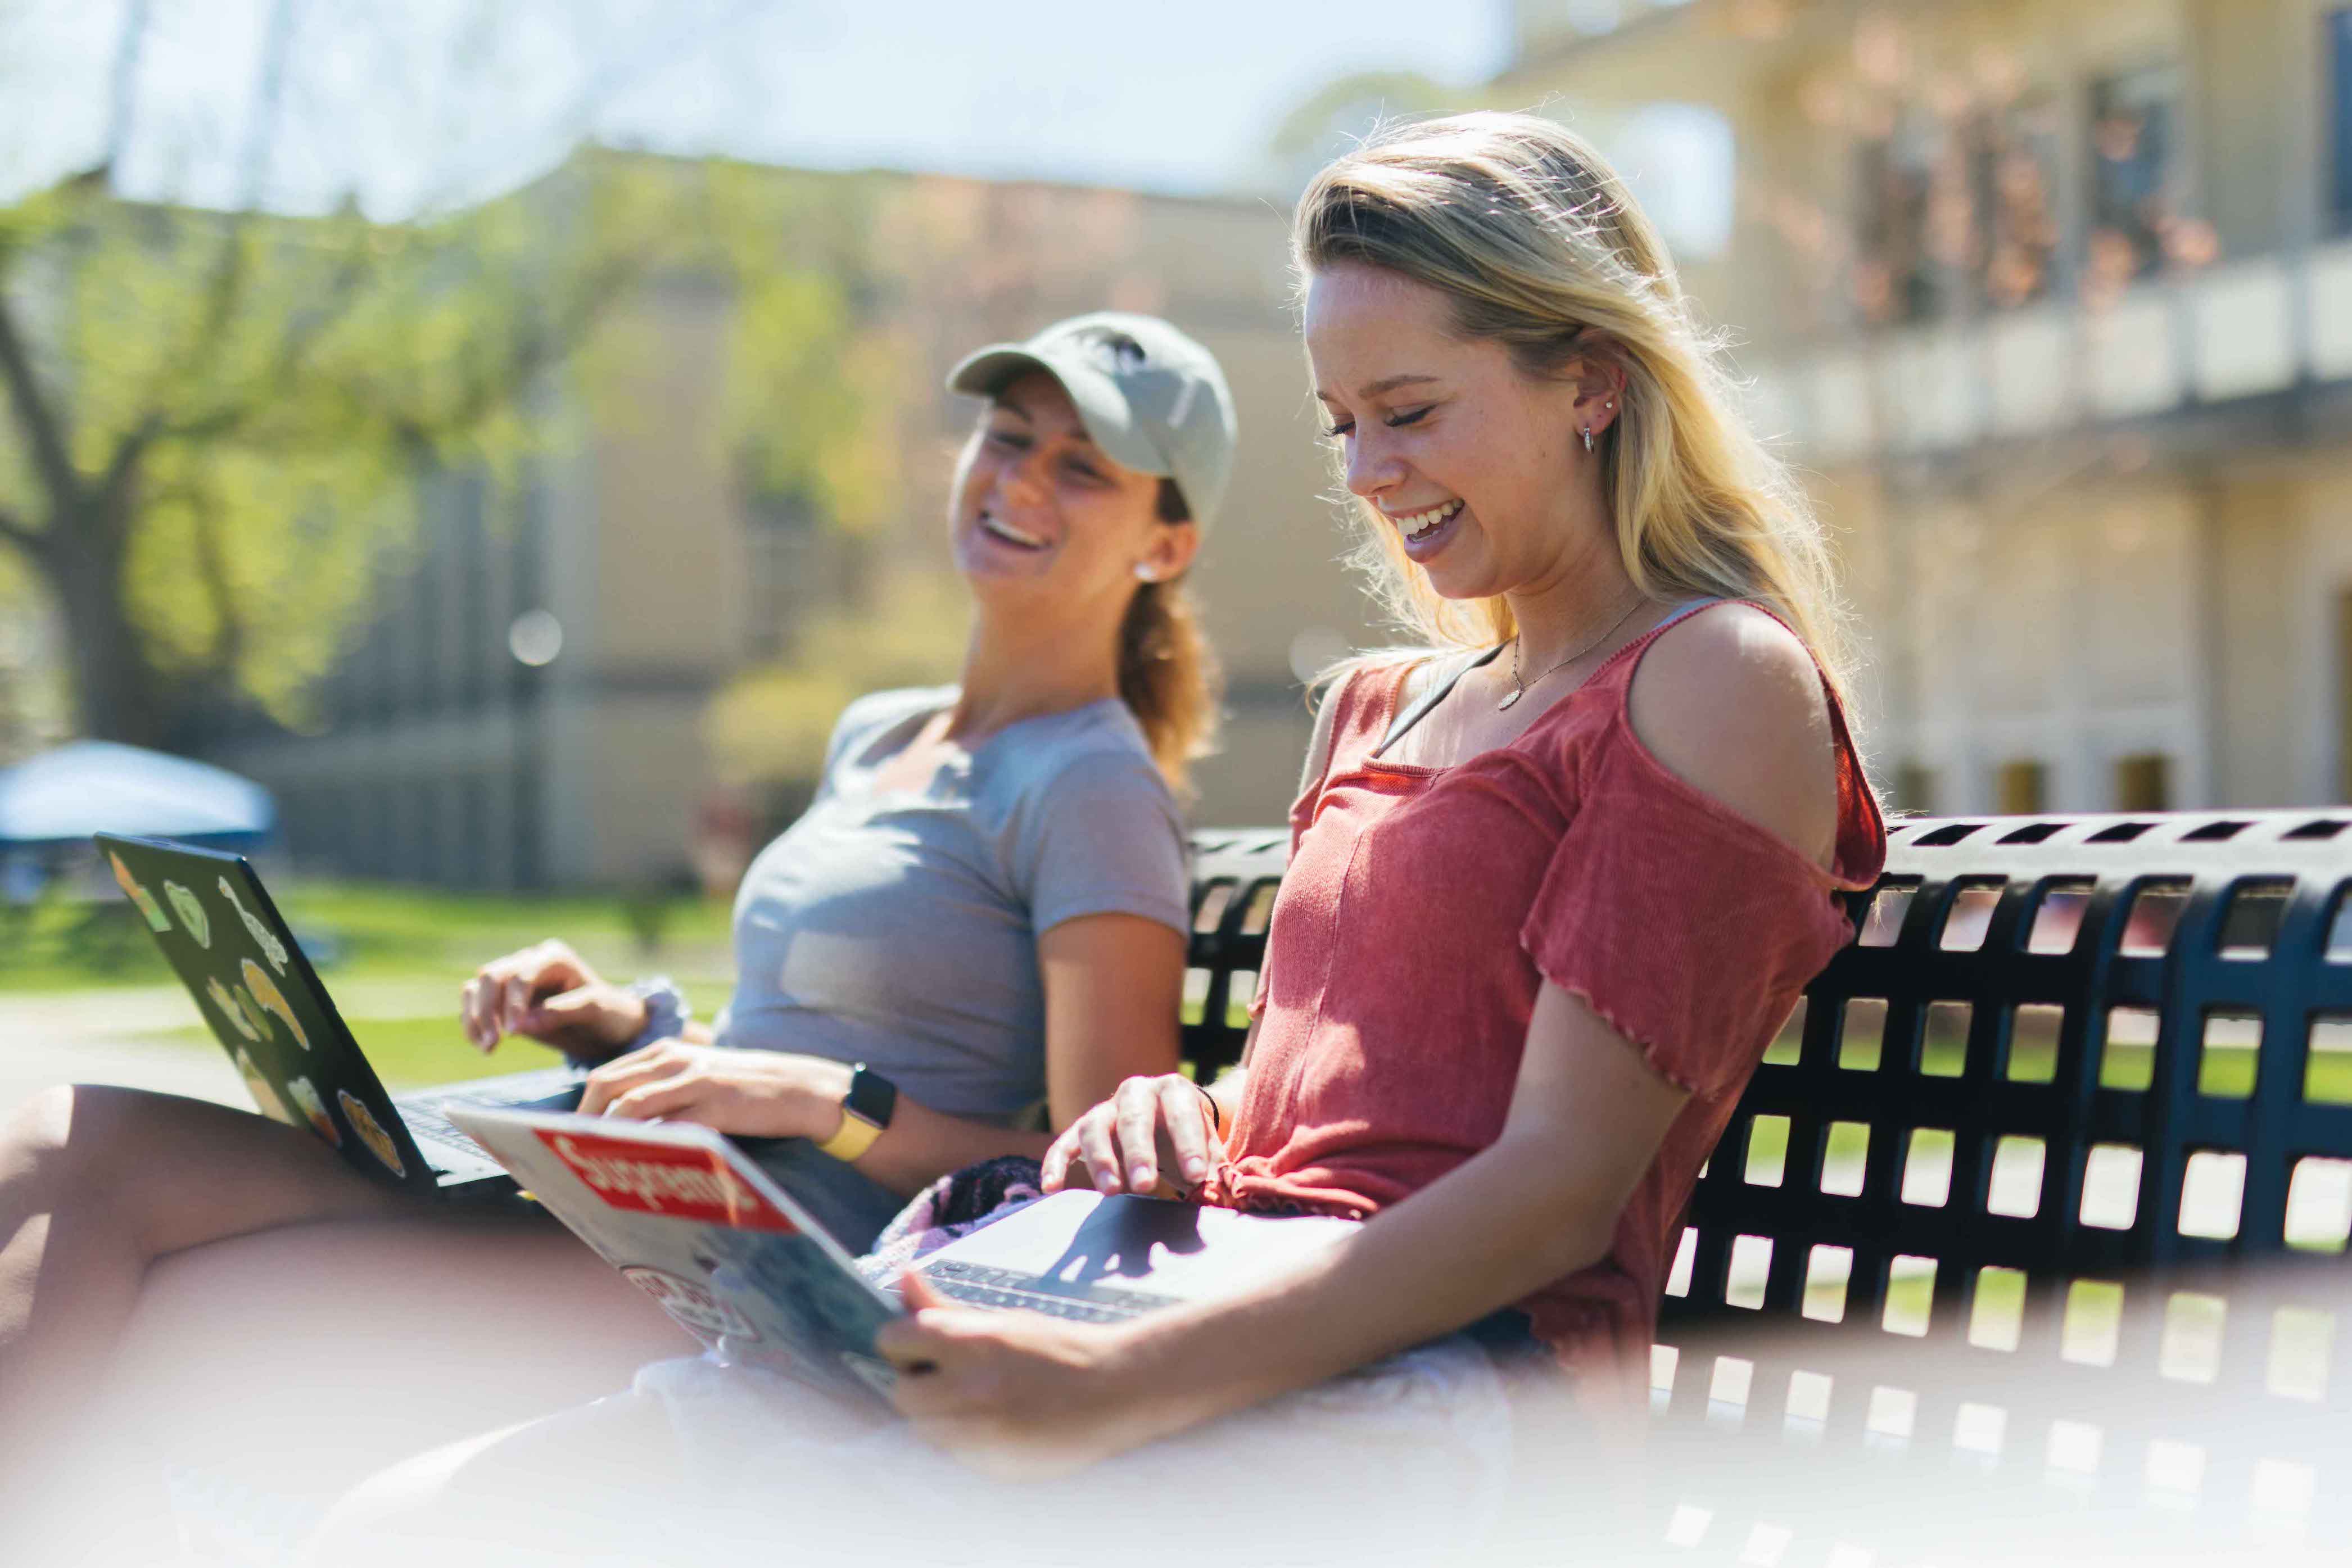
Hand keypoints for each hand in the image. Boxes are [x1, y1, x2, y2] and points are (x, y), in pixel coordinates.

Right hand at [460, 940, 645, 1058]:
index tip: (513, 1033)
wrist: (607, 1027)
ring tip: (487, 1048)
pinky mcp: (503, 998)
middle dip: (486, 1010)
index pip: (521, 975)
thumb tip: (523, 1024)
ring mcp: (514, 977)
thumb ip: (562, 1012)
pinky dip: (473, 1024)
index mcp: (554, 957)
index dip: (513, 1003)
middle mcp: (529, 961)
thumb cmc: (607, 1013)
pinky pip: (475, 1004)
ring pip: (477, 988)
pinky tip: (483, 1046)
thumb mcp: (595, 1011)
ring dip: (475, 1018)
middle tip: (493, 1044)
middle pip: (491, 976)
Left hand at [577, 1042, 849, 1140]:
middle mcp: (675, 1062)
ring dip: (603, 1134)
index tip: (561, 1137)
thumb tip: (619, 1125)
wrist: (802, 1088)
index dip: (579, 1108)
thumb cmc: (747, 1091)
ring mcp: (695, 1082)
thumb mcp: (700, 1076)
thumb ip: (663, 1088)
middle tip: (566, 1155)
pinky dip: (645, 1145)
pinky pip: (670, 1127)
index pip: (606, 1076)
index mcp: (668, 1053)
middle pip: (608, 1086)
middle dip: (580, 1121)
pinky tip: (634, 1165)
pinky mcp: (716, 1107)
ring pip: (631, 1105)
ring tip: (587, 1163)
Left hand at [879, 1272, 1183, 1477]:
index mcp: (969, 1342)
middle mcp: (966, 1389)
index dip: (906, 1342)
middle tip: (953, 1378)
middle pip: (901, 1392)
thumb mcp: (1002, 1320)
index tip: (923, 1346)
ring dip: (939, 1415)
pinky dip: (965, 1442)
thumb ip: (943, 1306)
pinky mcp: (989, 1466)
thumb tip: (903, 1275)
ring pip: (923, 1428)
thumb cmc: (1057, 1348)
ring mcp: (977, 1434)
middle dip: (920, 1384)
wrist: (1116, 1391)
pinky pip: (952, 1454)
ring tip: (979, 1403)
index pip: (893, 1340)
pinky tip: (998, 1426)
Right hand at [1040, 1074, 1221, 1196]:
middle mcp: (1137, 1092)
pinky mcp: (1083, 1129)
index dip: (1189, 1144)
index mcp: (1174, 1090)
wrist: (1170, 1122)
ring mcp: (1107, 1109)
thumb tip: (1219, 1196)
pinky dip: (1056, 1164)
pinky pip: (1064, 1143)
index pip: (1182, 1113)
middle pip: (1134, 1117)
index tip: (1196, 1176)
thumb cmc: (1190, 1139)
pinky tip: (1051, 1188)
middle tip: (1147, 1185)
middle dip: (1140, 1152)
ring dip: (1101, 1160)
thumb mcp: (1208, 1148)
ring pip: (1095, 1128)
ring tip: (1112, 1192)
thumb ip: (1213, 1169)